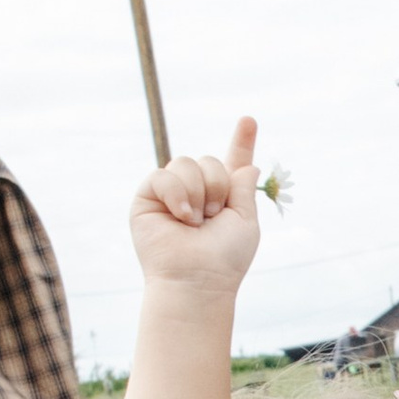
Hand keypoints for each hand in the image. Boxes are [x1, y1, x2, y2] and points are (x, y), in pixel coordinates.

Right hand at [132, 114, 264, 294]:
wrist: (197, 279)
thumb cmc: (224, 258)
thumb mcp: (246, 221)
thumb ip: (245, 188)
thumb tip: (249, 164)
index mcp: (223, 198)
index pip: (232, 163)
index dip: (242, 141)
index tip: (249, 119)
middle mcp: (196, 192)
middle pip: (209, 161)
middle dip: (217, 186)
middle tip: (213, 218)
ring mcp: (171, 194)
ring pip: (187, 163)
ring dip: (198, 192)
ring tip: (196, 222)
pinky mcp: (148, 197)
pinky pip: (163, 175)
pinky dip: (176, 194)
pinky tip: (182, 217)